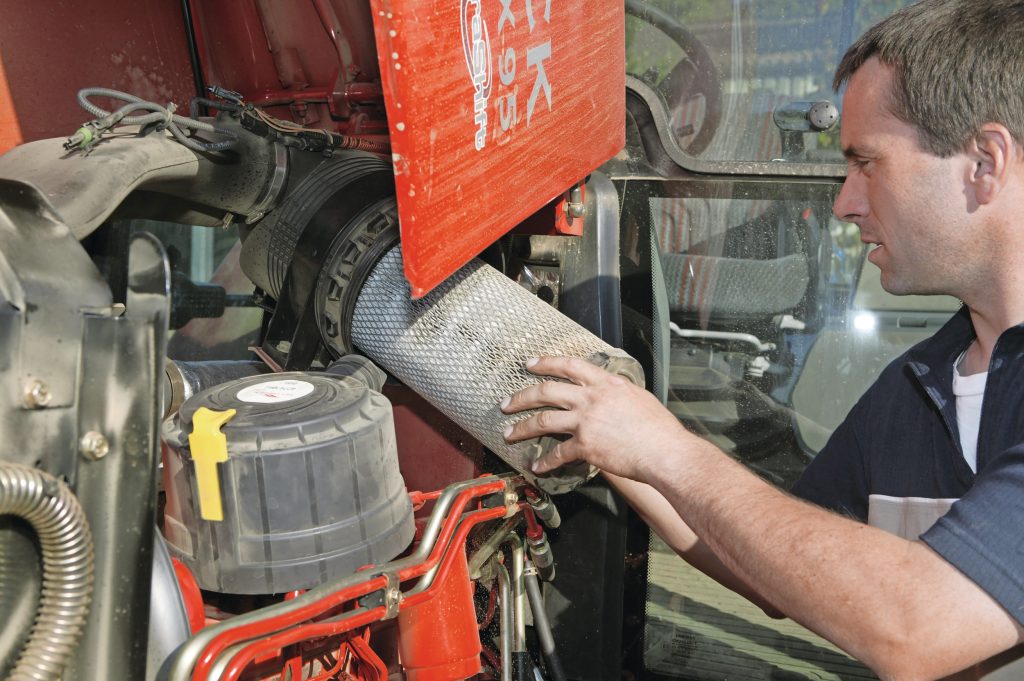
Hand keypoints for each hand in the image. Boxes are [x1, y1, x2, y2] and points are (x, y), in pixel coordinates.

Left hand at [500, 355, 691, 481]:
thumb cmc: (658, 428)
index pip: (569, 365)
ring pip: (544, 420)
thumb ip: (616, 392)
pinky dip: (545, 461)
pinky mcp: (585, 445)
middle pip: (546, 391)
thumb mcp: (637, 397)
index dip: (546, 362)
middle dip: (521, 396)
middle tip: (506, 402)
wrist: (664, 451)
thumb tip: (609, 392)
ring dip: (522, 428)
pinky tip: (537, 466)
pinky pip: (558, 453)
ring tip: (509, 434)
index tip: (530, 364)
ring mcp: (586, 421)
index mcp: (605, 383)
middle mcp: (591, 398)